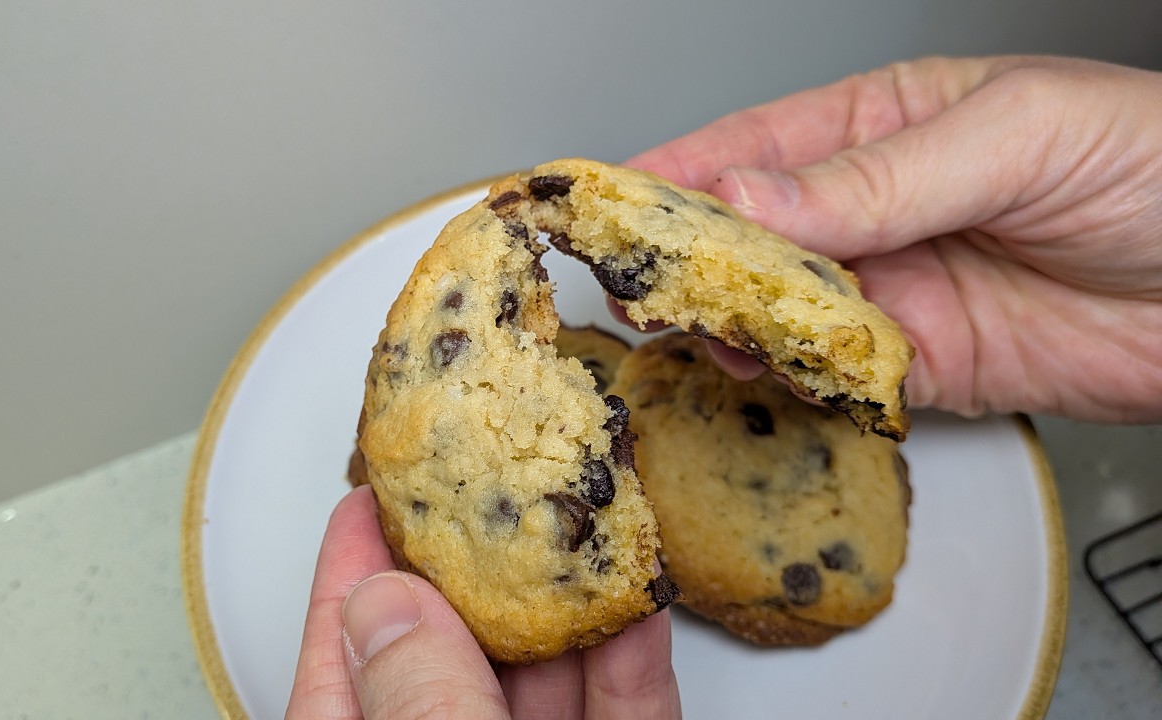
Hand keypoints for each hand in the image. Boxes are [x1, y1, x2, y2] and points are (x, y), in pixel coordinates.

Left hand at [285, 486, 682, 719]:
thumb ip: (422, 703)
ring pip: (547, 678)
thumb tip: (387, 602)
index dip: (354, 573)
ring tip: (583, 514)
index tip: (370, 495)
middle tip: (496, 478)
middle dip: (481, 565)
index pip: (342, 664)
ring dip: (568, 600)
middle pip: (452, 652)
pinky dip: (634, 663)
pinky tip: (640, 602)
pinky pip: (623, 714)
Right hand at [627, 55, 1161, 422]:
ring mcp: (894, 292)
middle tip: (632, 281)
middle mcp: (875, 211)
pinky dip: (790, 378)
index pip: (755, 145)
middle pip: (751, 237)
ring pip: (777, 313)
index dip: (676, 172)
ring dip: (729, 323)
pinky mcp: (921, 367)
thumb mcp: (1009, 136)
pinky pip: (833, 377)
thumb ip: (871, 178)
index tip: (609, 199)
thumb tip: (747, 191)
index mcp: (885, 127)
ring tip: (689, 327)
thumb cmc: (1155, 166)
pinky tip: (764, 368)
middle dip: (685, 259)